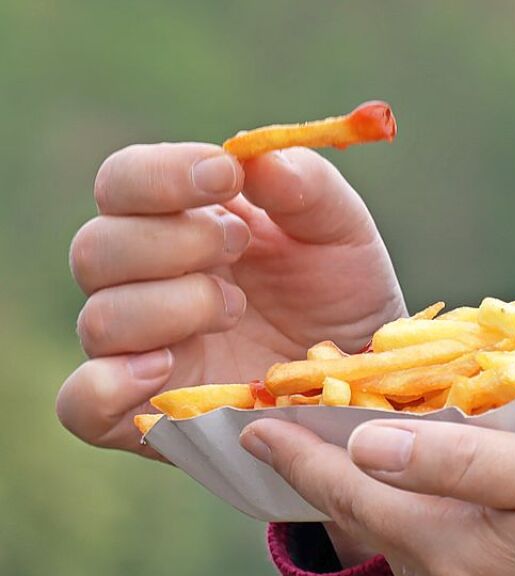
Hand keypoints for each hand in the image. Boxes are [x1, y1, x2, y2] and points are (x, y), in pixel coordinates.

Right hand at [56, 142, 404, 456]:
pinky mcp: (148, 413)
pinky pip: (82, 405)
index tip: (224, 176)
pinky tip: (164, 368)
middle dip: (173, 243)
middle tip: (240, 248)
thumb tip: (253, 160)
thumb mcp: (342, 231)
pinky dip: (106, 386)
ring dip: (171, 306)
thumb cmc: (343, 293)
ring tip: (237, 308)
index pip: (122, 182)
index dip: (159, 175)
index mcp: (179, 221)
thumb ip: (306, 186)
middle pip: (95, 249)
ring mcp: (143, 349)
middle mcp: (144, 281)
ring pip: (100, 319)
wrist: (367, 376)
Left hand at [239, 418, 514, 575]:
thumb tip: (369, 448)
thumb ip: (463, 464)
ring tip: (372, 482)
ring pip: (418, 566)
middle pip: (377, 534)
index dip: (301, 458)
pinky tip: (458, 537)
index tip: (254, 428)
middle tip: (307, 447)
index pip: (354, 495)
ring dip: (386, 521)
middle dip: (334, 488)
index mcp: (462, 550)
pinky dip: (438, 551)